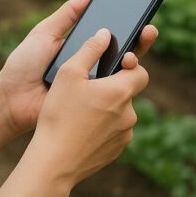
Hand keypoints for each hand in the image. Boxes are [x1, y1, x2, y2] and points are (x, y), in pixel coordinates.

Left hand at [0, 0, 158, 135]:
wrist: (11, 99)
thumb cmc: (24, 64)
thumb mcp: (46, 31)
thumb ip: (69, 13)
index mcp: (83, 48)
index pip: (112, 35)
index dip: (129, 25)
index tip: (142, 13)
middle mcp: (93, 67)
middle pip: (125, 52)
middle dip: (140, 40)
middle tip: (148, 29)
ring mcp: (95, 87)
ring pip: (124, 74)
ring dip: (134, 60)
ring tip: (132, 51)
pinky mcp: (92, 105)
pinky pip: (113, 95)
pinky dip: (123, 84)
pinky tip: (126, 70)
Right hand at [28, 27, 150, 189]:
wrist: (54, 162)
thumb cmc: (59, 115)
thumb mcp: (68, 73)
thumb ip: (90, 48)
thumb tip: (105, 34)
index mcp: (121, 91)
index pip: (140, 71)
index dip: (130, 64)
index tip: (117, 63)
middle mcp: (129, 114)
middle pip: (129, 92)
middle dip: (114, 87)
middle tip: (90, 88)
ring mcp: (124, 135)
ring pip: (121, 113)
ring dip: (107, 108)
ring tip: (80, 111)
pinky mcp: (116, 151)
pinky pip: (114, 132)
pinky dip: (102, 127)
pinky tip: (80, 128)